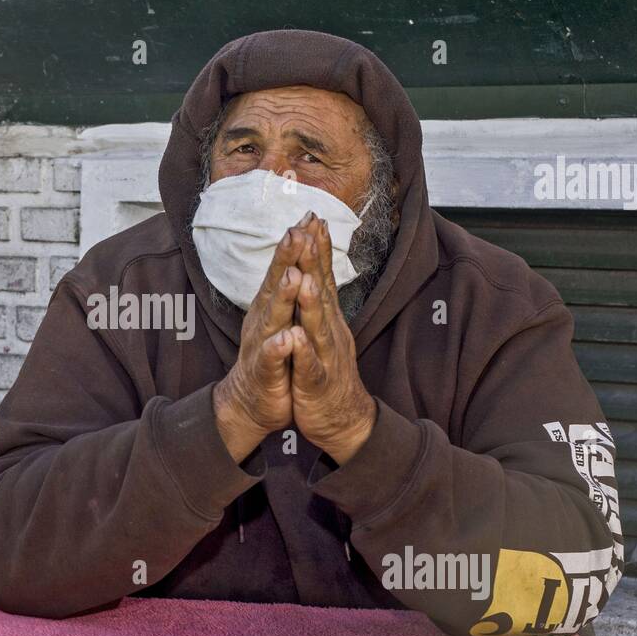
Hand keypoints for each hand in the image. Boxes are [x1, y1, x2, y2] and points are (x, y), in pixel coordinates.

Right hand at [212, 218, 306, 461]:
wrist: (252, 401)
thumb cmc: (273, 356)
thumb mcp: (283, 317)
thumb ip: (289, 286)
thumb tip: (299, 252)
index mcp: (272, 306)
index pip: (285, 268)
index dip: (297, 244)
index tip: (309, 216)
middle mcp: (264, 319)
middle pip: (276, 284)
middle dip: (286, 258)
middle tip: (296, 231)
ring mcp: (263, 345)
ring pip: (274, 318)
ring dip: (282, 297)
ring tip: (292, 277)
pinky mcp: (265, 372)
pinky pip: (271, 359)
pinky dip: (278, 348)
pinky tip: (286, 339)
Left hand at [287, 215, 376, 464]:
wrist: (341, 419)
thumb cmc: (325, 370)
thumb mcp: (322, 330)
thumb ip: (319, 300)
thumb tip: (314, 267)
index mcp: (326, 318)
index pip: (321, 276)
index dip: (317, 248)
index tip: (312, 216)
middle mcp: (329, 330)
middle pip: (321, 291)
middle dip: (314, 262)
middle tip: (308, 230)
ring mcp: (325, 355)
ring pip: (317, 325)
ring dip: (311, 302)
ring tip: (303, 278)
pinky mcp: (317, 382)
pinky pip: (309, 366)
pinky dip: (302, 352)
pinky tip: (295, 339)